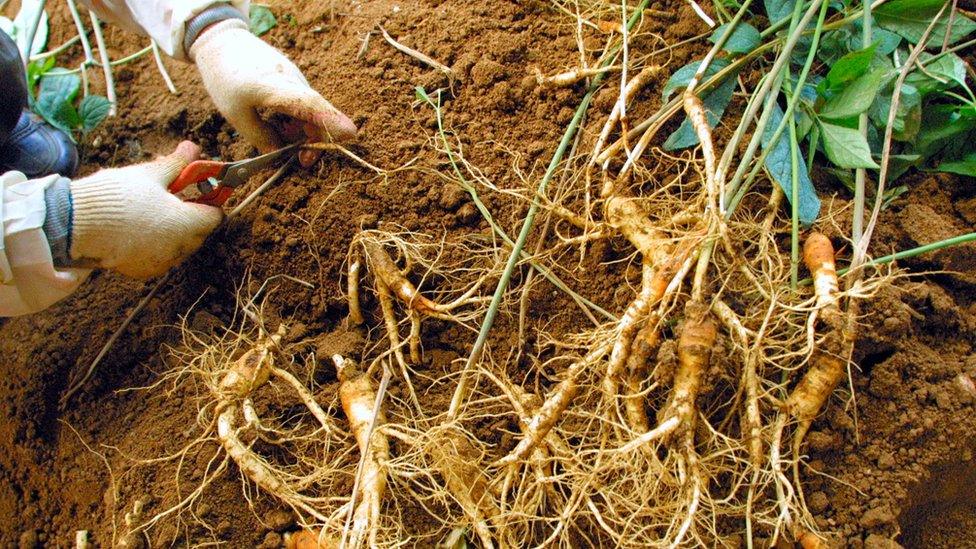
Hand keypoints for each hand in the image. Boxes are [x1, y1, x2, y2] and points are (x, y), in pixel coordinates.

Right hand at [69, 141, 222, 277]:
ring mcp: (162, 262)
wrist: (76, 224)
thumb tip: (193, 148)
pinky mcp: (143, 270)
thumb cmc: (117, 197)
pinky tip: (138, 227)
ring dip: (174, 228)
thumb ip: (178, 164)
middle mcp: (179, 248)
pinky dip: (157, 243)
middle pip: (200, 231)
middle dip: (191, 213)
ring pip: (181, 244)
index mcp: (187, 224)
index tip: (199, 189)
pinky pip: (161, 256)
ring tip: (152, 210)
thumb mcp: (151, 174)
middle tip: (173, 195)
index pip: (215, 215)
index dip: (210, 200)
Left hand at [189, 20, 356, 166]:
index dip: (330, 120)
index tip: (350, 134)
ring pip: (313, 111)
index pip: (310, 104)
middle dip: (317, 140)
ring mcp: (297, 80)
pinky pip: (306, 105)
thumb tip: (280, 154)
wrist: (223, 42)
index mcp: (274, 88)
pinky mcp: (296, 81)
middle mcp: (293, 82)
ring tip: (280, 139)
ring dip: (304, 131)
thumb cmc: (225, 77)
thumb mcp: (234, 114)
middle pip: (319, 113)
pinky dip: (299, 120)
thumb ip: (260, 136)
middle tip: (302, 161)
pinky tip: (280, 124)